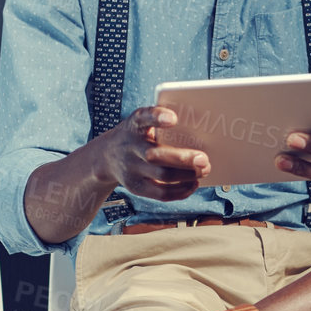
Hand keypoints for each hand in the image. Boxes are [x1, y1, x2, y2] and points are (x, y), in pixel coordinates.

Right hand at [89, 107, 208, 201]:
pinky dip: (181, 191)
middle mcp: (130, 146)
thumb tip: (199, 134)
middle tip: (204, 159)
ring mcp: (131, 169)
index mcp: (134, 125)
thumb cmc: (136, 136)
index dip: (157, 117)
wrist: (106, 156)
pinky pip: (161, 194)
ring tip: (204, 170)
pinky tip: (193, 184)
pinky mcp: (135, 187)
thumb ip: (160, 124)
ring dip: (187, 175)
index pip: (143, 118)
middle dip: (183, 159)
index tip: (173, 118)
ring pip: (162, 176)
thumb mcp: (141, 123)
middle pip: (156, 155)